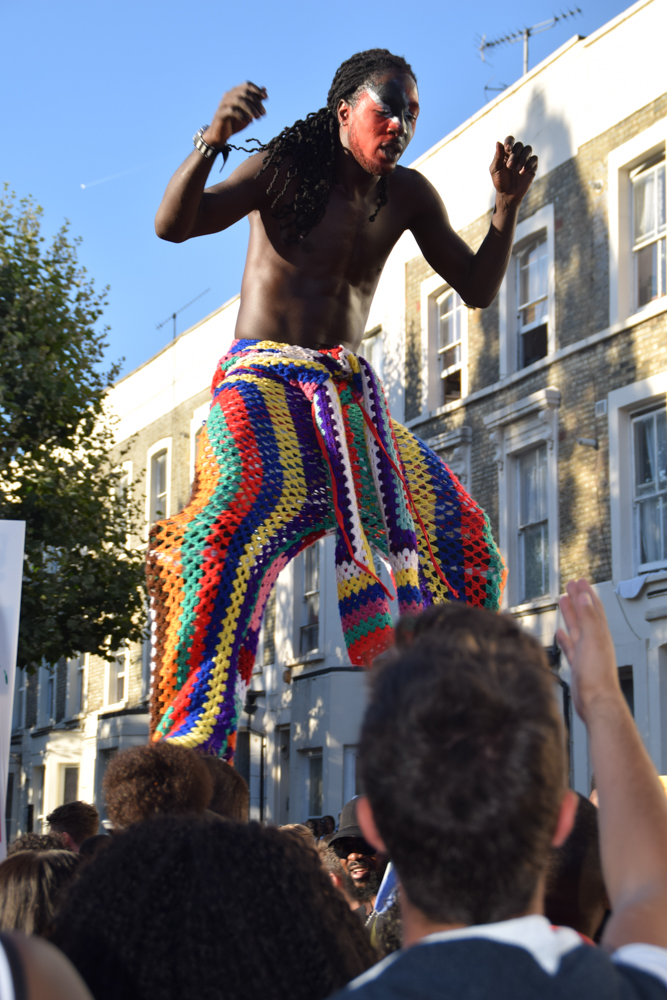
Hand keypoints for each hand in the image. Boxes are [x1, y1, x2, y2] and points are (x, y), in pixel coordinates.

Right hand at [203, 82, 266, 146]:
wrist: (221, 135)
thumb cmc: (235, 123)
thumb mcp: (248, 112)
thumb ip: (255, 101)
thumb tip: (264, 89)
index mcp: (235, 93)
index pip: (247, 85)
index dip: (257, 90)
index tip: (266, 97)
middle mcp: (228, 95)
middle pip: (244, 92)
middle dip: (256, 102)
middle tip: (263, 113)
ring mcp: (223, 104)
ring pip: (239, 100)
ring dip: (251, 109)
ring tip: (258, 118)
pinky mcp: (220, 113)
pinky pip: (232, 110)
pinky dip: (242, 115)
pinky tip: (249, 121)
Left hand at [490, 135, 537, 206]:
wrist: (508, 194)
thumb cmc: (500, 181)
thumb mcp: (495, 169)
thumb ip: (497, 156)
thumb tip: (498, 142)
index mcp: (507, 152)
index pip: (510, 139)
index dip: (510, 142)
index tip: (508, 149)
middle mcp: (517, 153)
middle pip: (519, 145)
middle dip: (514, 155)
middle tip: (509, 166)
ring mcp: (525, 159)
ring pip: (528, 149)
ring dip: (522, 158)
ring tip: (516, 169)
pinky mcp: (532, 166)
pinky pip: (534, 159)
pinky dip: (529, 164)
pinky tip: (522, 172)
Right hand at [556, 579, 622, 721]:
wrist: (596, 702)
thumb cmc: (597, 675)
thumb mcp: (592, 641)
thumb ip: (588, 618)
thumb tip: (585, 597)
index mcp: (600, 634)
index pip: (593, 607)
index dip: (586, 593)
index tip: (580, 581)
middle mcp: (594, 641)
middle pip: (585, 614)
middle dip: (578, 599)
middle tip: (571, 585)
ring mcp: (586, 653)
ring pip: (577, 628)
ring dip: (570, 614)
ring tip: (563, 602)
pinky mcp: (578, 665)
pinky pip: (570, 646)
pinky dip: (565, 638)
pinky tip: (560, 633)